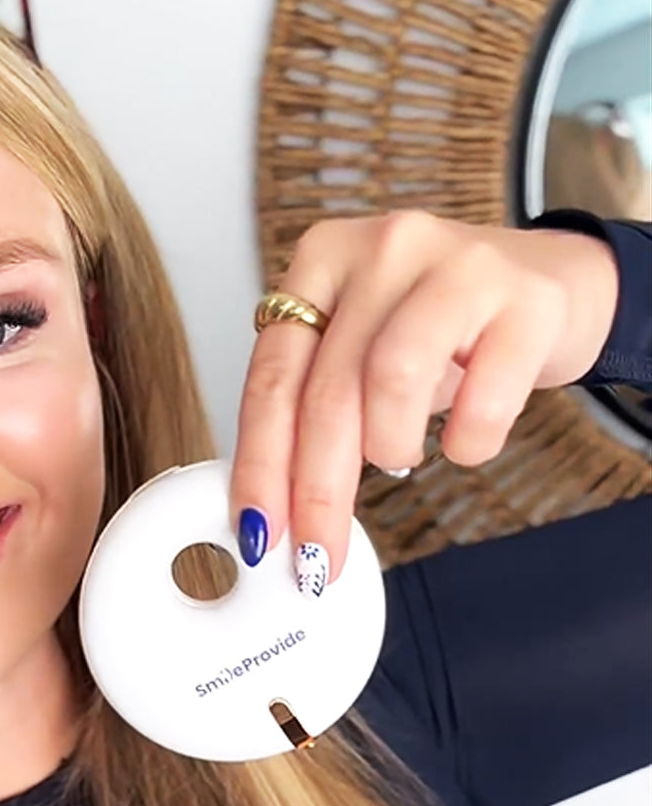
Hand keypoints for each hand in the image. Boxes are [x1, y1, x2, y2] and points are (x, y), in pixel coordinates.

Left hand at [230, 210, 619, 593]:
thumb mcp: (362, 348)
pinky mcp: (526, 299)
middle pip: (327, 390)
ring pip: (392, 379)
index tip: (255, 531)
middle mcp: (381, 250)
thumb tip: (273, 511)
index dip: (260, 464)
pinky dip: (467, 442)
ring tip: (401, 458)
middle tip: (318, 555)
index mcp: (321, 260)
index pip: (272, 377)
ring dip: (389, 447)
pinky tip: (464, 441)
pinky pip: (484, 397)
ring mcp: (457, 266)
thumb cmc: (441, 329)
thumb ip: (313, 406)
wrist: (551, 283)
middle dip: (316, 491)